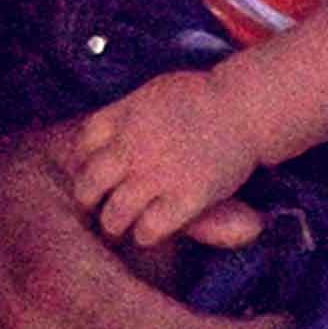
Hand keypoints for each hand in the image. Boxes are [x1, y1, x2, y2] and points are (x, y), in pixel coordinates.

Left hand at [60, 70, 277, 249]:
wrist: (245, 107)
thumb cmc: (202, 99)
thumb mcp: (153, 93)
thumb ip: (125, 115)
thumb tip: (100, 140)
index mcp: (124, 118)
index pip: (82, 146)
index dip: (83, 163)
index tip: (95, 173)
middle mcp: (134, 147)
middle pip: (89, 185)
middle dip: (89, 201)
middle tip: (97, 209)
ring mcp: (159, 174)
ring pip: (115, 215)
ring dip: (115, 225)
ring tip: (121, 228)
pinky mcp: (186, 197)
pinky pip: (150, 229)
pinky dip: (146, 235)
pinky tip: (151, 231)